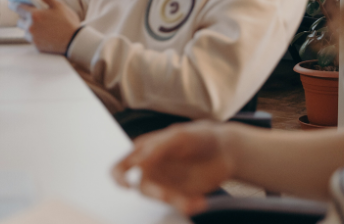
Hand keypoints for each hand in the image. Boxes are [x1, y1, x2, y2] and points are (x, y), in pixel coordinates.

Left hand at [15, 0, 81, 54]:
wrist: (75, 42)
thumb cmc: (68, 22)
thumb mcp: (57, 5)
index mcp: (34, 15)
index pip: (17, 7)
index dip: (14, 4)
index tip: (13, 2)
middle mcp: (31, 27)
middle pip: (20, 20)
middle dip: (25, 17)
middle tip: (36, 15)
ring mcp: (33, 38)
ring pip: (25, 30)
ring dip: (30, 27)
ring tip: (43, 25)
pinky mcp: (37, 47)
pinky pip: (31, 39)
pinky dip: (36, 36)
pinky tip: (46, 34)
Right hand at [111, 122, 236, 215]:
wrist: (226, 151)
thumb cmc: (199, 137)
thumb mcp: (180, 136)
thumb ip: (159, 146)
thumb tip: (140, 159)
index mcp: (145, 150)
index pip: (122, 165)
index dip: (118, 177)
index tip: (126, 185)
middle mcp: (152, 169)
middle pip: (143, 187)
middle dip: (157, 194)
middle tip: (170, 197)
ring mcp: (166, 184)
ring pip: (161, 200)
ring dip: (177, 202)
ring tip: (198, 201)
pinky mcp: (180, 196)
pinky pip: (178, 206)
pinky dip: (189, 206)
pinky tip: (202, 202)